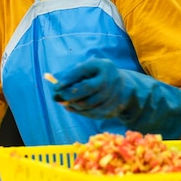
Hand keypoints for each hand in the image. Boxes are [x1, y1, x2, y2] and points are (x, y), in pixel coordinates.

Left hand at [49, 57, 180, 137]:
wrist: (125, 88)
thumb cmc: (100, 75)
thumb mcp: (89, 68)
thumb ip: (73, 75)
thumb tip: (56, 85)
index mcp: (104, 67)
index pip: (83, 74)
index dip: (68, 81)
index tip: (55, 86)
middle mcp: (111, 81)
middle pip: (85, 91)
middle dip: (68, 95)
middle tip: (57, 97)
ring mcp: (113, 97)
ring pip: (87, 104)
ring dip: (72, 104)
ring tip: (65, 101)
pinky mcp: (112, 110)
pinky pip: (91, 113)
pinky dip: (79, 112)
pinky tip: (72, 107)